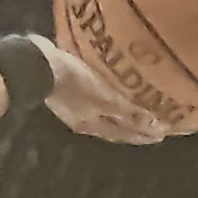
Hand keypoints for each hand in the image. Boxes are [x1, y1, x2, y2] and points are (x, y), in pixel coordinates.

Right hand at [32, 35, 168, 144]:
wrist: (36, 63)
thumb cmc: (72, 81)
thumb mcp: (103, 98)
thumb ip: (126, 112)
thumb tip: (152, 125)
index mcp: (91, 124)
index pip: (123, 133)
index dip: (142, 134)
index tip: (161, 134)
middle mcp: (83, 119)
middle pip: (114, 126)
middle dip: (134, 127)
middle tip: (154, 127)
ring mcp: (72, 104)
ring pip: (104, 113)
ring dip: (121, 114)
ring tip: (136, 110)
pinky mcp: (66, 87)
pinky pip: (93, 98)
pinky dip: (106, 99)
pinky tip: (109, 90)